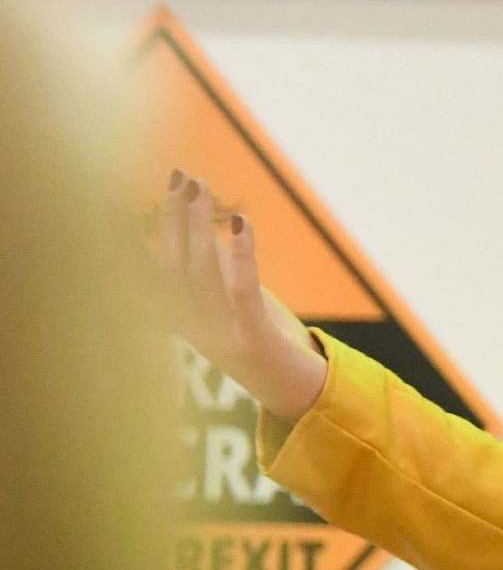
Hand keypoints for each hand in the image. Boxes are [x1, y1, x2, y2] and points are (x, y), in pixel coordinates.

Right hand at [151, 168, 328, 420]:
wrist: (295, 393)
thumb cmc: (262, 341)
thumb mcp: (226, 308)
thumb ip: (210, 276)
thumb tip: (197, 227)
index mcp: (180, 321)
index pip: (152, 273)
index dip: (141, 233)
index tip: (142, 195)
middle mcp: (192, 328)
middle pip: (172, 265)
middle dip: (173, 217)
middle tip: (180, 176)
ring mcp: (220, 335)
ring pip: (200, 271)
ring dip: (197, 224)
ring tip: (200, 186)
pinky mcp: (252, 338)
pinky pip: (241, 289)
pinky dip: (239, 254)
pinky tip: (238, 222)